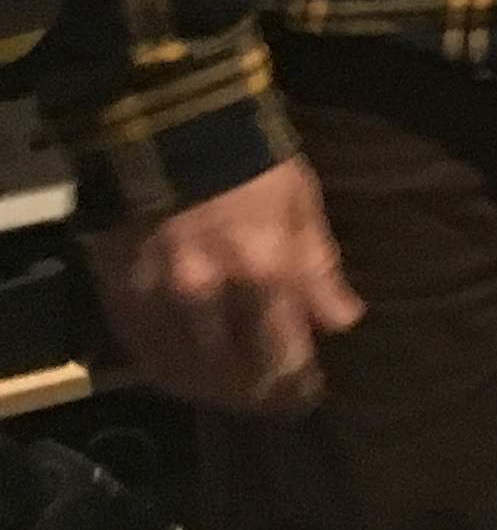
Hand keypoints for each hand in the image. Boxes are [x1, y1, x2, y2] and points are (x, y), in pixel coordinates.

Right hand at [83, 156, 366, 416]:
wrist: (170, 125)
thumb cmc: (252, 161)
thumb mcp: (301, 203)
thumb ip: (320, 267)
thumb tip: (344, 321)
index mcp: (265, 271)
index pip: (284, 356)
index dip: (297, 386)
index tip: (310, 397)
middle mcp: (210, 296)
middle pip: (234, 377)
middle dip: (258, 396)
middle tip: (276, 404)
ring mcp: (159, 300)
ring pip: (186, 375)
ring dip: (214, 391)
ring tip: (236, 394)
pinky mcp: (119, 297)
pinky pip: (144, 356)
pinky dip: (168, 373)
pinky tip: (189, 375)